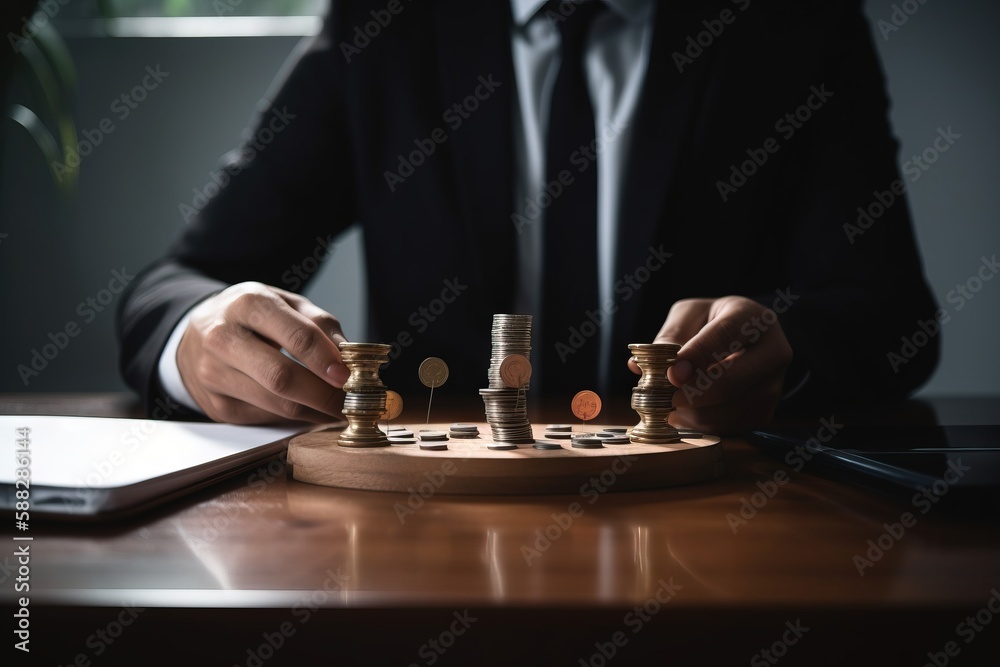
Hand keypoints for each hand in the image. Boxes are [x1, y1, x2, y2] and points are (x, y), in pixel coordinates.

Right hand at [176, 282, 348, 423]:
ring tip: (337, 408)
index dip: (326, 360)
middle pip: (282, 377)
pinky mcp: (215, 405)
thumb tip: (349, 354)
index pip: (297, 336)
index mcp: (248, 304)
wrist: (194, 334)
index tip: (350, 376)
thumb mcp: (284, 303)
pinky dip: (294, 418)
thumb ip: (319, 323)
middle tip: (351, 402)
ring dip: (314, 411)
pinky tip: (309, 410)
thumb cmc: (249, 317)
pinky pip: (265, 418)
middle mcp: (223, 338)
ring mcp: (214, 375)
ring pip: (276, 404)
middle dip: (324, 394)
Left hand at [628, 296, 792, 433]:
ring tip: (671, 399)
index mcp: (754, 319)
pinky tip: (686, 410)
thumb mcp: (690, 314)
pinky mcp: (764, 412)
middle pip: (731, 382)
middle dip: (691, 393)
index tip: (672, 373)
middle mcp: (774, 353)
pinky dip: (700, 423)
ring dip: (691, 411)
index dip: (696, 356)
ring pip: (725, 411)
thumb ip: (669, 334)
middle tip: (664, 396)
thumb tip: (639, 365)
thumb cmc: (713, 322)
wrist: (746, 340)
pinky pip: (726, 426)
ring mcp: (774, 386)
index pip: (726, 335)